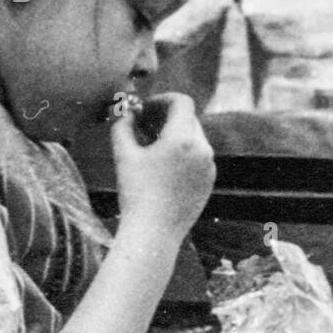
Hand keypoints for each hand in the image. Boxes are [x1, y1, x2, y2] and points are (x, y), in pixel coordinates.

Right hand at [111, 92, 215, 238]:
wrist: (154, 233)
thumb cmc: (135, 193)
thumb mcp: (123, 154)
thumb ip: (123, 125)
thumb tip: (127, 111)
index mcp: (183, 138)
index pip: (181, 102)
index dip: (162, 100)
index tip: (145, 110)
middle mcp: (202, 149)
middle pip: (188, 118)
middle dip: (166, 118)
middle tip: (144, 128)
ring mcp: (209, 166)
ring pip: (194, 137)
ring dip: (175, 135)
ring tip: (151, 149)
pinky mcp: (209, 180)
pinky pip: (198, 156)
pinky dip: (184, 153)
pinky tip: (164, 168)